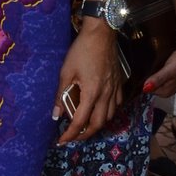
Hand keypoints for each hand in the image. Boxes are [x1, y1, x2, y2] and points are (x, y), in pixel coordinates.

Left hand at [54, 23, 122, 143]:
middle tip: (73, 137)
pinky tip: (100, 110)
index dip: (70, 134)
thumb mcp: (66, 72)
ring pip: (109, 116)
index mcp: (92, 93)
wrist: (101, 34)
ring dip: (97, 125)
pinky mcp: (119, 83)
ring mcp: (115, 89)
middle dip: (85, 135)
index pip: (80, 122)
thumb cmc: (81, 51)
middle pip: (98, 124)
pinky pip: (116, 105)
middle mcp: (106, 95)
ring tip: (85, 127)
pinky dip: (108, 113)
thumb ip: (61, 95)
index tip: (61, 141)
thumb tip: (56, 115)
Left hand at [143, 41, 175, 99]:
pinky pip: (160, 74)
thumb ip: (157, 80)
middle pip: (151, 86)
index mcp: (167, 92)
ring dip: (151, 74)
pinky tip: (157, 65)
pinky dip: (157, 70)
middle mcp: (169, 89)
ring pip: (155, 80)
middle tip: (143, 69)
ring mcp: (171, 82)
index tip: (139, 74)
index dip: (142, 83)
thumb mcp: (169, 71)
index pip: (148, 90)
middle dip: (147, 78)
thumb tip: (145, 89)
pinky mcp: (173, 74)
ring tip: (149, 66)